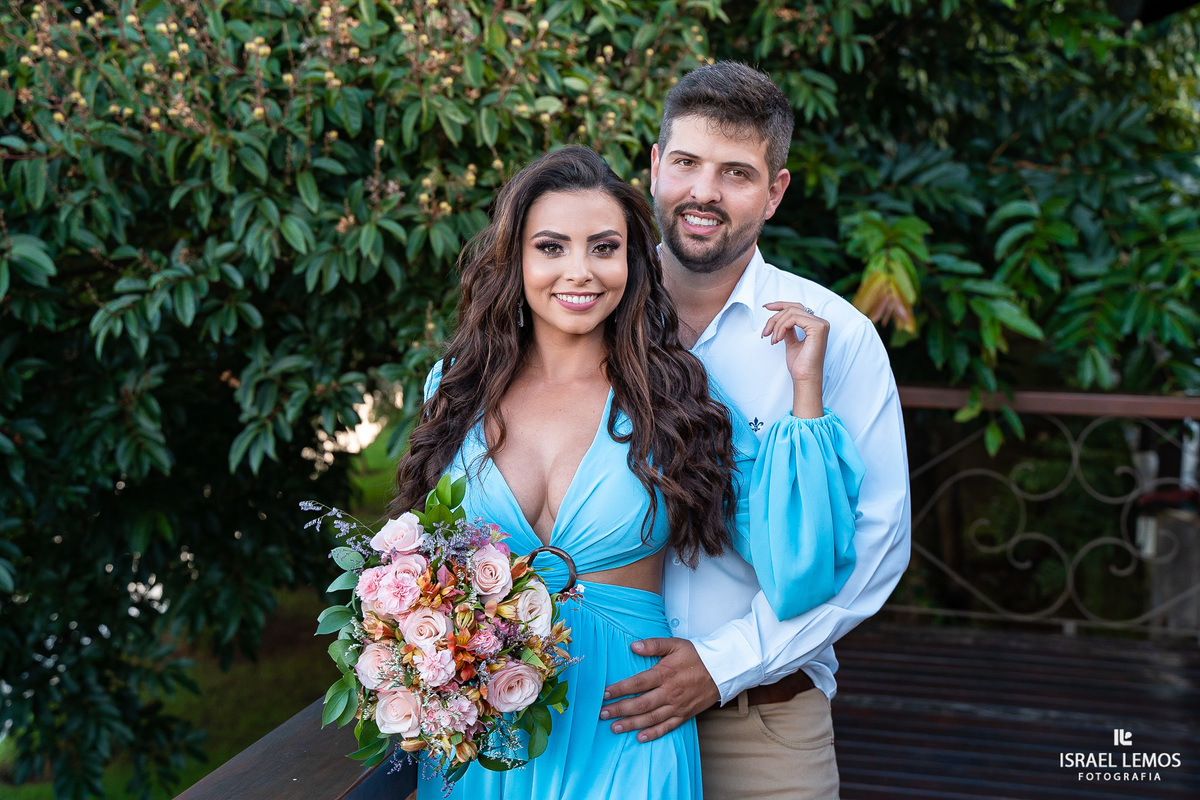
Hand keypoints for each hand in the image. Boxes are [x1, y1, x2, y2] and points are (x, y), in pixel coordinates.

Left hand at [599, 638, 719, 742]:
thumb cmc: (696, 655)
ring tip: (614, 728)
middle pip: (641, 704)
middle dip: (620, 710)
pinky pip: (668, 727)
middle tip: (602, 714)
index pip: (637, 683)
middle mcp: (669, 692)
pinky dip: (654, 733)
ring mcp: (677, 706)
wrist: (722, 669)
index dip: (619, 689)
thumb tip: (633, 646)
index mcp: (665, 673)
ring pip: (651, 718)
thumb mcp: (675, 644)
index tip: (604, 694)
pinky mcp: (685, 715)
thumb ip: (653, 645)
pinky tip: (640, 738)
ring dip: (631, 724)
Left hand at [762, 301, 828, 417]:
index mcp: (815, 325)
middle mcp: (820, 322)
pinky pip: (793, 318)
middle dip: (774, 318)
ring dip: (776, 325)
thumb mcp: (791, 341)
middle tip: (765, 332)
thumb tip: (780, 318)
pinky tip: (778, 339)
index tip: (766, 307)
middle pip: (792, 308)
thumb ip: (788, 328)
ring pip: (791, 312)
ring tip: (772, 339)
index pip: (796, 307)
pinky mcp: (818, 328)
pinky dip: (781, 327)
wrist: (805, 378)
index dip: (780, 305)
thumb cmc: (800, 365)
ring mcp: (820, 324)